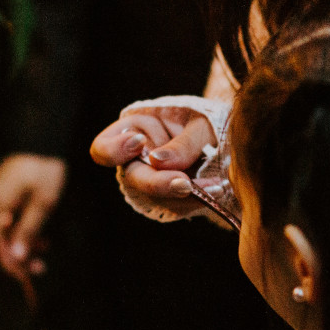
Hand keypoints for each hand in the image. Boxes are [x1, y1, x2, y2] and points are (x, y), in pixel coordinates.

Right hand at [0, 154, 66, 280]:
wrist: (41, 142)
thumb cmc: (44, 170)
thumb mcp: (43, 203)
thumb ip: (28, 230)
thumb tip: (17, 258)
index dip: (8, 261)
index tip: (23, 276)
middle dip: (18, 255)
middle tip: (40, 268)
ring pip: (3, 232)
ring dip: (23, 243)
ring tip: (45, 250)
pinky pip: (6, 221)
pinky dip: (22, 231)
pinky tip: (41, 239)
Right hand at [90, 107, 217, 213]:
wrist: (226, 142)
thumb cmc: (205, 123)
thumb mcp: (200, 124)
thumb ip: (182, 142)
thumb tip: (158, 162)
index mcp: (133, 133)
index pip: (103, 148)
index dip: (114, 150)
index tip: (139, 142)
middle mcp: (136, 161)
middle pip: (133, 179)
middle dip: (159, 183)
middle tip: (185, 184)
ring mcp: (152, 183)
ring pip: (157, 198)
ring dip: (185, 195)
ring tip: (215, 185)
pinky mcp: (170, 199)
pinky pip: (177, 206)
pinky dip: (196, 201)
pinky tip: (215, 189)